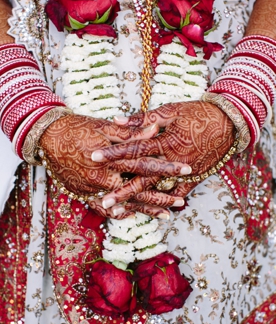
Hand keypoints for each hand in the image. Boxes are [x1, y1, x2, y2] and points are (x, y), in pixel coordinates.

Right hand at [40, 114, 189, 217]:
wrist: (46, 138)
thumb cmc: (76, 128)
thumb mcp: (103, 127)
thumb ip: (129, 133)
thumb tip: (154, 129)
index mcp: (111, 159)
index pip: (145, 164)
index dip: (166, 168)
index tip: (186, 170)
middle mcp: (103, 178)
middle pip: (137, 191)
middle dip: (161, 198)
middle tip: (180, 202)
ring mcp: (93, 189)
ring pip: (124, 204)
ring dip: (145, 210)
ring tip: (165, 216)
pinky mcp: (83, 194)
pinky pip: (103, 209)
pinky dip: (118, 213)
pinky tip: (132, 215)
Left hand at [91, 101, 235, 207]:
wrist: (229, 123)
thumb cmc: (198, 113)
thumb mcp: (170, 111)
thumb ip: (143, 119)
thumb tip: (116, 119)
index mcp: (165, 141)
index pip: (134, 148)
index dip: (113, 153)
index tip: (94, 157)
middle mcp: (173, 160)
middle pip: (143, 177)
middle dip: (122, 190)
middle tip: (103, 200)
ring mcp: (185, 172)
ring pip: (158, 190)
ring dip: (139, 202)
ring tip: (120, 212)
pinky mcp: (195, 179)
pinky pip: (178, 193)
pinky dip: (165, 203)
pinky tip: (149, 212)